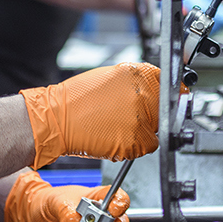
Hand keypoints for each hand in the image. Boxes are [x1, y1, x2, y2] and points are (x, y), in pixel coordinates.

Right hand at [22, 62, 159, 167]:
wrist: (56, 119)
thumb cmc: (76, 100)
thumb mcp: (110, 77)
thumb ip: (135, 82)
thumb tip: (154, 88)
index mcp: (137, 74)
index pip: (167, 84)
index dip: (164, 95)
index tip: (163, 101)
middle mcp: (142, 95)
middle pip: (164, 109)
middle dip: (152, 115)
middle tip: (129, 118)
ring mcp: (140, 119)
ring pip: (155, 130)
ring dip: (142, 132)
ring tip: (117, 127)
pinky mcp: (134, 141)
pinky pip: (146, 146)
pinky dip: (134, 147)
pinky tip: (115, 138)